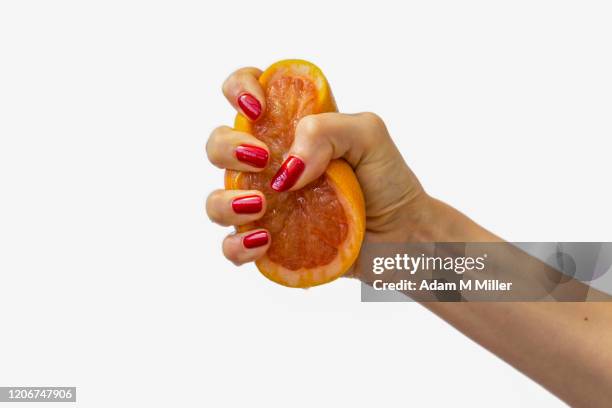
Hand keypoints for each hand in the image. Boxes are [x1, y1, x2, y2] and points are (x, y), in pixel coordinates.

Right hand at [206, 66, 428, 270]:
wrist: (401, 234)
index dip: (239, 89)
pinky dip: (238, 245)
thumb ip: (327, 129)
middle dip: (227, 147)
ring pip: (215, 200)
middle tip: (262, 159)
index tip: (258, 107)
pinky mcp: (270, 243)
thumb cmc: (386, 181)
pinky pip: (233, 246)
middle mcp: (271, 165)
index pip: (246, 93)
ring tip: (262, 205)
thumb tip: (287, 167)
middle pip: (218, 145)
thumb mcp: (369, 135)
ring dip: (226, 200)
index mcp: (289, 129)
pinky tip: (265, 240)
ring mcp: (267, 205)